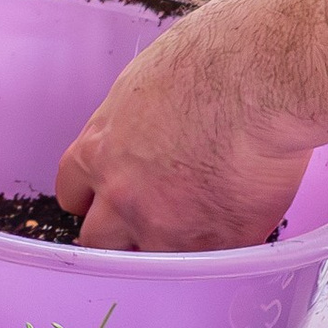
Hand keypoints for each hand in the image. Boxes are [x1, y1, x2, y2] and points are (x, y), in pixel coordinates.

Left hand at [55, 17, 312, 251]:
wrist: (254, 81)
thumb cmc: (207, 61)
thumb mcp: (144, 84)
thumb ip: (135, 123)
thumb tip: (149, 127)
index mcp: (99, 150)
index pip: (72, 192)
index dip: (91, 200)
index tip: (104, 201)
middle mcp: (121, 194)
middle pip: (99, 240)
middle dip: (119, 236)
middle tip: (151, 223)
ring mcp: (165, 226)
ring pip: (151, 262)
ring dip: (169, 250)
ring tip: (200, 229)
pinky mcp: (214, 244)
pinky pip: (209, 265)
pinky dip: (220, 252)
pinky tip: (237, 228)